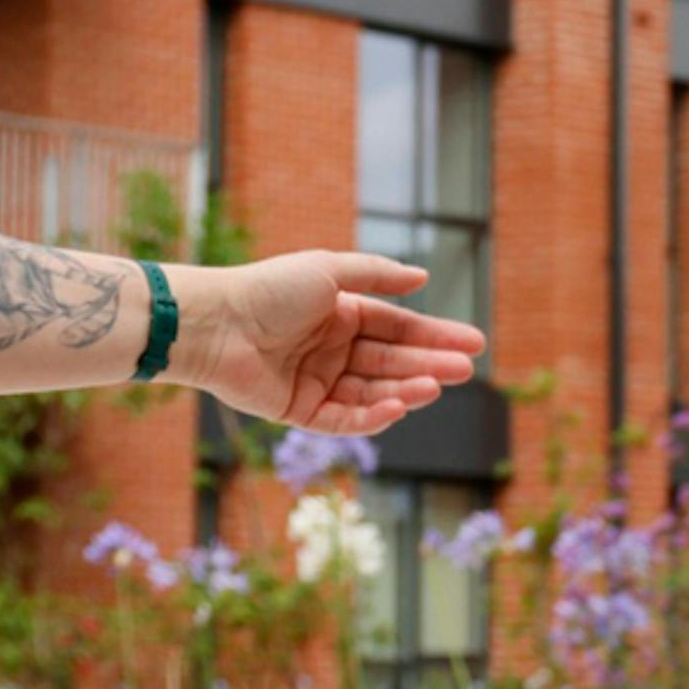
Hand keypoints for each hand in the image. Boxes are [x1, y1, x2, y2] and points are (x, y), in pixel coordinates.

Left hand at [185, 250, 484, 432]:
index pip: (397, 327)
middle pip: (391, 361)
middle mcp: (332, 349)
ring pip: (373, 391)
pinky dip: (372, 415)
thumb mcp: (328, 270)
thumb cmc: (269, 289)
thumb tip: (423, 278)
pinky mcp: (299, 412)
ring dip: (406, 389)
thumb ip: (377, 275)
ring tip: (435, 386)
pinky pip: (344, 418)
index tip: (472, 343)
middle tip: (465, 370)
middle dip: (429, 365)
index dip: (434, 336)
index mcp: (340, 314)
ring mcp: (317, 382)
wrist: (216, 322)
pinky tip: (398, 406)